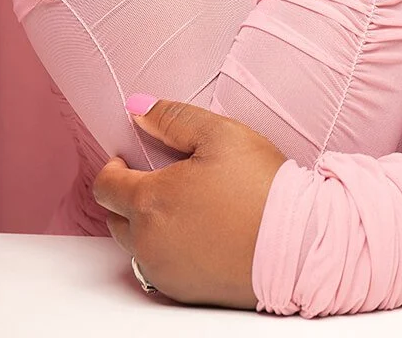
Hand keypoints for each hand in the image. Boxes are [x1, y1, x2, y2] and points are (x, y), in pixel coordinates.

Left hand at [92, 98, 287, 309]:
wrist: (296, 246)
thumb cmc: (261, 187)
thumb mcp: (220, 134)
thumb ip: (173, 118)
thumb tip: (138, 109)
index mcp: (150, 201)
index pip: (105, 187)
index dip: (111, 169)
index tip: (125, 160)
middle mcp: (147, 243)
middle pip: (115, 219)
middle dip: (127, 197)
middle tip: (157, 181)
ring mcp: (165, 272)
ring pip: (135, 247)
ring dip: (146, 226)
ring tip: (181, 207)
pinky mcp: (184, 292)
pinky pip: (160, 268)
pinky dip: (168, 251)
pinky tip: (198, 234)